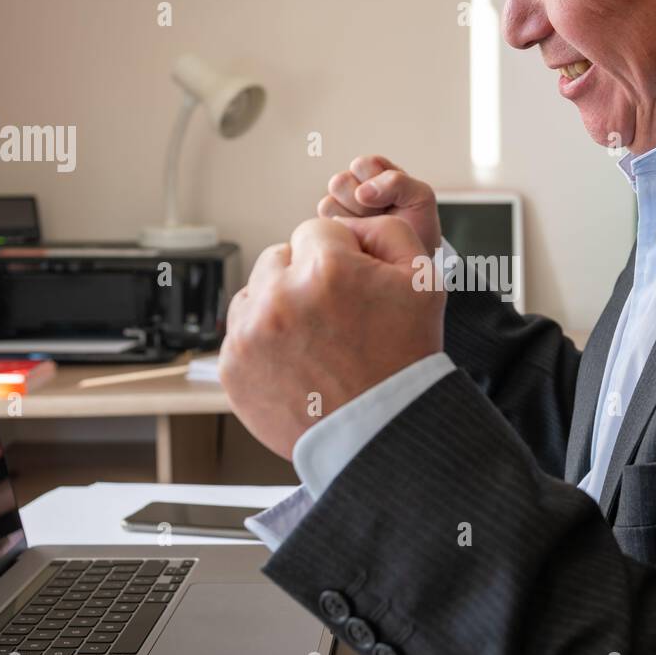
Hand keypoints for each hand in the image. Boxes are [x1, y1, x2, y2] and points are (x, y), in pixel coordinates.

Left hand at [219, 215, 443, 459]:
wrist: (381, 432)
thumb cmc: (404, 361)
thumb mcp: (422, 282)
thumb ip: (388, 231)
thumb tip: (351, 222)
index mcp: (326, 269)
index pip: (315, 230)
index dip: (338, 255)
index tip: (350, 286)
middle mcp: (280, 296)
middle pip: (279, 258)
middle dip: (303, 277)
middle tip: (333, 316)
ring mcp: (250, 334)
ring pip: (255, 293)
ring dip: (278, 306)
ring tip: (313, 340)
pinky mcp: (233, 366)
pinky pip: (241, 333)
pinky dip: (263, 342)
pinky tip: (295, 361)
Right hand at [318, 154, 441, 253]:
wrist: (412, 262)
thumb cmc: (418, 226)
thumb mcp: (421, 197)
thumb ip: (397, 182)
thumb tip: (361, 192)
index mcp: (374, 173)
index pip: (361, 165)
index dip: (376, 182)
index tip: (393, 199)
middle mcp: (353, 188)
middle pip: (340, 182)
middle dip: (362, 202)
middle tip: (380, 216)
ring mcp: (338, 209)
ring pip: (328, 203)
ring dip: (352, 218)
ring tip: (371, 228)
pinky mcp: (330, 230)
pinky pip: (325, 225)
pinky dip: (345, 232)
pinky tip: (361, 238)